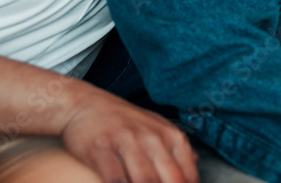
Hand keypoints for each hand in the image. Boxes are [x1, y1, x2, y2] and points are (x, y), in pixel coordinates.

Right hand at [60, 86, 198, 182]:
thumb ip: (175, 146)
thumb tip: (194, 164)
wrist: (85, 104)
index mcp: (170, 135)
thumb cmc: (124, 120)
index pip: (187, 173)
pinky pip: (114, 178)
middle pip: (169, 179)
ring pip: (144, 181)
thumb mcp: (156, 126)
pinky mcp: (101, 149)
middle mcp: (152, 138)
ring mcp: (126, 142)